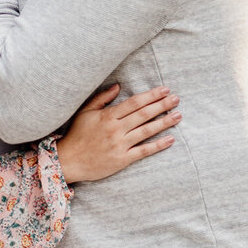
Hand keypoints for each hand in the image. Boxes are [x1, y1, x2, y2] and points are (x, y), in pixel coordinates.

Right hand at [56, 85, 181, 185]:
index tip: (165, 89)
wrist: (68, 161)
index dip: (151, 95)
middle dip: (162, 105)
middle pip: (144, 114)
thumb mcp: (85, 112)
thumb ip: (102, 98)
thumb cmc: (76, 135)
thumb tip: (118, 86)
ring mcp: (120, 145)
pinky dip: (158, 145)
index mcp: (107, 116)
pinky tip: (170, 139)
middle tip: (176, 99)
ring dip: (164, 122)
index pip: (134, 102)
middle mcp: (115, 129)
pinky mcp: (122, 159)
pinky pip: (144, 151)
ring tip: (178, 115)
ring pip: (147, 131)